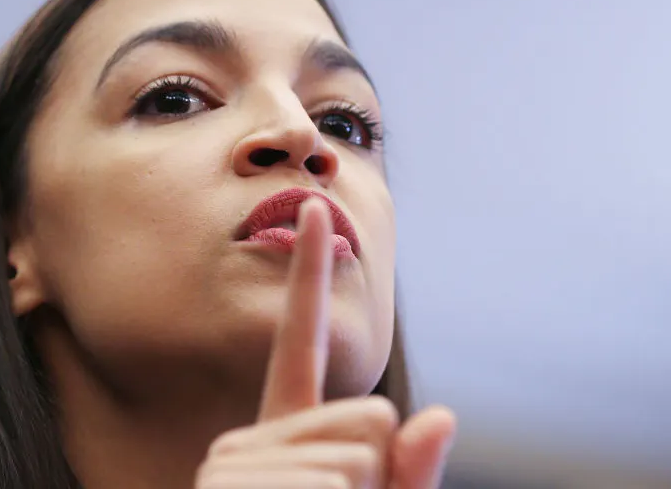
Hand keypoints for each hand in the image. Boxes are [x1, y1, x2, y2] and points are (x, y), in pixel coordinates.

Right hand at [195, 198, 455, 487]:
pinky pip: (331, 483)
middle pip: (373, 418)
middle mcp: (246, 439)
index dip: (309, 270)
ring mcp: (230, 464)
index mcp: (281, 429)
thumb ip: (408, 470)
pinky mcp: (225, 483)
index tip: (314, 208)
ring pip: (357, 459)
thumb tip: (445, 417)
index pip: (301, 339)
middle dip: (371, 469)